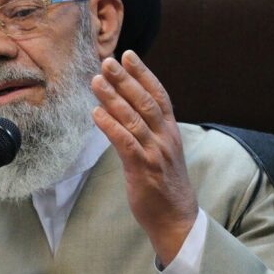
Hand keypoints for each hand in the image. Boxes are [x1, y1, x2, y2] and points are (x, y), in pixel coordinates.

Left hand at [91, 50, 197, 265]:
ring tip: (96, 80)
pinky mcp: (143, 169)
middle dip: (125, 79)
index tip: (128, 54)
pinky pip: (125, 142)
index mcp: (170, 130)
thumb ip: (147, 128)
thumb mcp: (161, 150)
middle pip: (145, 101)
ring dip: (113, 98)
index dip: (143, 73)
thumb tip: (123, 104)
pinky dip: (110, 125)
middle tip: (107, 61)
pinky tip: (96, 113)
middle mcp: (165, 137)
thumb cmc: (165, 183)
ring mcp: (155, 153)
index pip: (158, 94)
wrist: (177, 219)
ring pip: (133, 119)